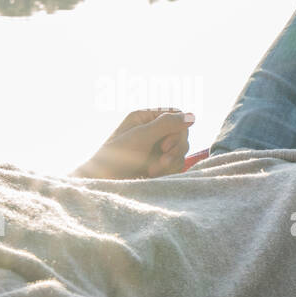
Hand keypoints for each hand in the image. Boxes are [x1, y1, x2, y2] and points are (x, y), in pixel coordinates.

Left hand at [73, 108, 194, 178]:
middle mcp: (152, 130)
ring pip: (181, 150)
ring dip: (171, 161)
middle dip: (175, 148)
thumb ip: (166, 124)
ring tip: (152, 170)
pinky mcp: (158, 164)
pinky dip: (169, 170)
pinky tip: (153, 175)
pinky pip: (176, 163)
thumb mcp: (141, 137)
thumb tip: (192, 115)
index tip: (165, 144)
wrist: (103, 182)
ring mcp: (156, 148)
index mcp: (145, 118)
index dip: (178, 129)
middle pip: (182, 133)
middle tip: (162, 159)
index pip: (175, 115)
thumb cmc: (116, 157)